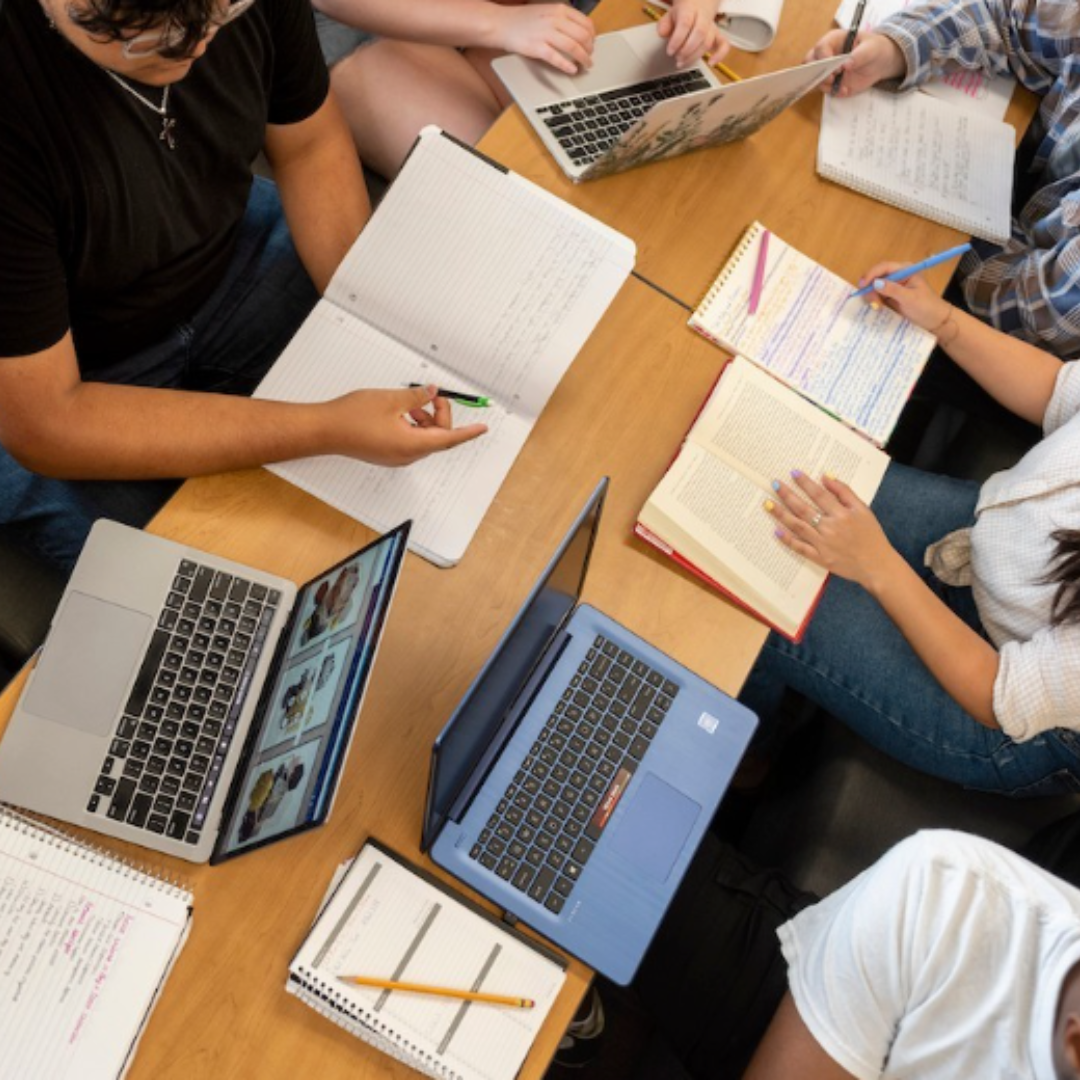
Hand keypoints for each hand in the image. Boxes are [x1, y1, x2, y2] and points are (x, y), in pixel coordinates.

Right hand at [321, 385, 487, 466]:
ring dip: (424, 419)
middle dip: (440, 416)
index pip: (449, 438)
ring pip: (423, 438)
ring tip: (411, 401)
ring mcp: (396, 457)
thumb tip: (432, 393)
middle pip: (437, 437)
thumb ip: (417, 397)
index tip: (482, 428)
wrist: (324, 430)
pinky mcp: (386, 454)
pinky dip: (412, 425)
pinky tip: (402, 411)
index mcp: (412, 444)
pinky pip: (410, 441)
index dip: (468, 432)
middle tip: (434, 395)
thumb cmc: (352, 418)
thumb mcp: (391, 400)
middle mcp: (407, 455)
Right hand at [493, 3, 595, 73]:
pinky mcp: (537, 47)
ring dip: (583, 59)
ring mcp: (546, 33)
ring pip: (573, 47)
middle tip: (590, 57)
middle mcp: (554, 19)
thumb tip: (580, 32)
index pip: (585, 23)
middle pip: (582, 36)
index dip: (592, 36)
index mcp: (559, 10)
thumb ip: (562, 19)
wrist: (502, 23)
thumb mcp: (547, 12)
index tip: (593, 44)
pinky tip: (572, 70)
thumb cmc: (524, 20)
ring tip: (586, 66)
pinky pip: (557, 58)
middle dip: (590, 49)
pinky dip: (567, 66)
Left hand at [658, 0, 728, 67]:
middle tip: (676, 58)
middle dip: (687, 50)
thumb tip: (662, 33)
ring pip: (708, 42)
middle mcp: (703, 18)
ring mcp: (712, 27)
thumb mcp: (670, 15)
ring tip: (682, 62)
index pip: (685, 23)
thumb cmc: (684, 13)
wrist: (699, 4)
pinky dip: (720, 55)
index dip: (677, 39)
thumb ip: (665, 24)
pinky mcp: (718, 36)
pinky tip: (711, 63)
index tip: (670, 51)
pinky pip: (724, 44)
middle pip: (699, 33)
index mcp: (690, 10)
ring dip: (694, 56)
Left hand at [766, 471, 898, 590]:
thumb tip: (826, 476)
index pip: (819, 494)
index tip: (793, 473)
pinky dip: (787, 539)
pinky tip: (775, 530)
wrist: (876, 565)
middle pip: (803, 508)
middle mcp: (830, 528)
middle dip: (787, 495)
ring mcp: (823, 544)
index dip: (805, 483)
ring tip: (767, 503)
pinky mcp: (819, 558)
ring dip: (780, 514)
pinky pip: (799, 548)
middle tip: (774, 484)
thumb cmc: (871, 535)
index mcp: (841, 514)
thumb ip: (845, 492)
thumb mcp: (863, 509)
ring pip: (797, 526)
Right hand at [804, 29, 904, 96]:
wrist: (879, 62)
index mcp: (833, 40)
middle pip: (809, 63)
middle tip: (831, 79)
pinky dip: (833, 92)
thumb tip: (846, 64)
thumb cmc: (874, 49)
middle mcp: (826, 54)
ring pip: (814, 77)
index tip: (836, 68)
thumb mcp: (871, 48)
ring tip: (841, 87)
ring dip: (825, 85)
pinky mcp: (830, 82)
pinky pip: (825, 89)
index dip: (825, 58)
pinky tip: (845, 90)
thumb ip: (859, 55)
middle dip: (816, 72)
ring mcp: (826, 69)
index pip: (821, 47)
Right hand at [857, 263, 951, 331]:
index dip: (871, 274)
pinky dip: (874, 301)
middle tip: (871, 301)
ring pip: (875, 287)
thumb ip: (892, 290)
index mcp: (905, 270)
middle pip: (877, 276)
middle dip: (871, 288)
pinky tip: (876, 308)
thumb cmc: (926, 307)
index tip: (862, 285)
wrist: (935, 321)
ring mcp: (894, 287)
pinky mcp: (892, 297)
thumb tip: (875, 283)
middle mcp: (898, 276)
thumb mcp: (909, 298)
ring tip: (877, 307)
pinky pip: (878, 296)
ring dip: (872, 296)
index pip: (884, 267)